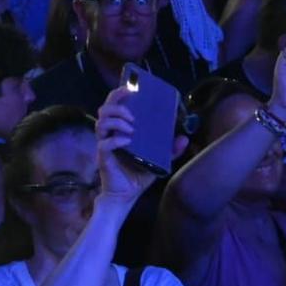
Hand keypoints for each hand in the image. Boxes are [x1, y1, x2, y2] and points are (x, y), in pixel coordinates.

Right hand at [93, 87, 159, 206]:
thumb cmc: (138, 175)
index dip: (117, 95)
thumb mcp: (158, 160)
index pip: (113, 106)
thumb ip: (170, 150)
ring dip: (117, 122)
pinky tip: (127, 142)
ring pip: (101, 123)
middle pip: (104, 110)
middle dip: (117, 106)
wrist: (126, 196)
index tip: (129, 89)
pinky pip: (104, 143)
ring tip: (132, 129)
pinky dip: (115, 140)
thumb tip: (184, 138)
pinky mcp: (103, 156)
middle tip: (132, 115)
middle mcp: (110, 134)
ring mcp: (105, 144)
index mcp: (120, 129)